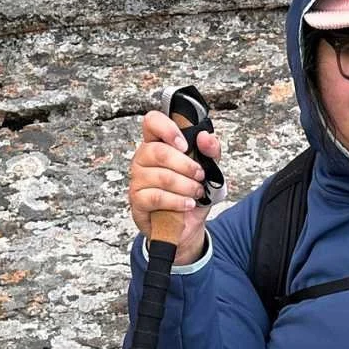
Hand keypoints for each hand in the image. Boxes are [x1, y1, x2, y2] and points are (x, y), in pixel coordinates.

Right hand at [127, 108, 221, 260]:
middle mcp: (143, 158)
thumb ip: (211, 151)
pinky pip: (157, 197)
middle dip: (186, 165)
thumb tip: (206, 137)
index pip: (152, 122)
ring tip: (197, 192)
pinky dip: (177, 201)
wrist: (187, 226)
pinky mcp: (137, 200)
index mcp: (157, 143)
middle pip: (158, 151)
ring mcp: (137, 179)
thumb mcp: (209, 171)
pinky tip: (188, 203)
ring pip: (161, 176)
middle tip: (200, 175)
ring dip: (185, 185)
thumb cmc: (192, 192)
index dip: (167, 129)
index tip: (185, 145)